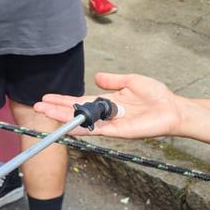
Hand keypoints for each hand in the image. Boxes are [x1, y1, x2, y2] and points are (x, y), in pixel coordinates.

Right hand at [37, 72, 182, 139]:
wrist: (172, 109)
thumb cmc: (156, 96)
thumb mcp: (131, 81)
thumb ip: (113, 80)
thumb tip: (96, 77)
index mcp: (108, 103)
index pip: (80, 102)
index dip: (63, 100)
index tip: (46, 98)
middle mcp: (106, 115)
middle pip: (76, 112)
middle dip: (56, 110)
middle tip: (37, 106)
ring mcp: (111, 124)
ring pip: (82, 122)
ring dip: (63, 118)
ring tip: (45, 112)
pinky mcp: (119, 132)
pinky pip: (96, 130)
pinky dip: (81, 128)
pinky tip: (68, 126)